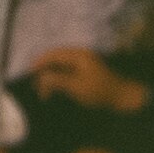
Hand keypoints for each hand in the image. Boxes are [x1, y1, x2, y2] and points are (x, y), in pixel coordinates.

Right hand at [18, 49, 145, 111]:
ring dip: (51, 77)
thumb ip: (58, 80)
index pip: (54, 54)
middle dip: (44, 71)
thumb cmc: (100, 92)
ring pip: (60, 66)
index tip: (29, 73)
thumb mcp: (77, 87)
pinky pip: (67, 71)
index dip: (40, 62)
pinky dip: (59, 79)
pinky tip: (55, 90)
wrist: (123, 98)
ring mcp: (84, 63)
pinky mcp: (86, 72)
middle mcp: (80, 55)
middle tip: (36, 87)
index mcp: (79, 55)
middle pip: (56, 58)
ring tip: (44, 92)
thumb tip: (41, 77)